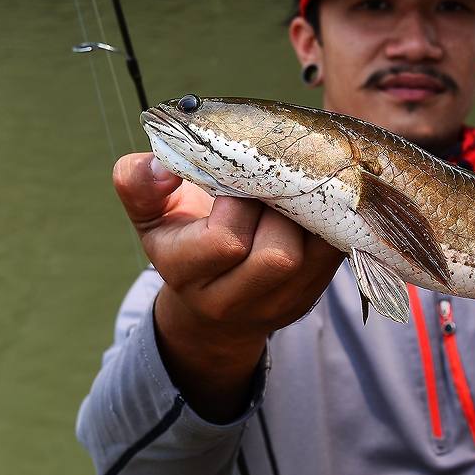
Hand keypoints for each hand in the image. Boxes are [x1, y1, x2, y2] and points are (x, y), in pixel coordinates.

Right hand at [113, 152, 342, 419]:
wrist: (211, 309)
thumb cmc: (182, 240)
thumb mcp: (150, 213)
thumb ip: (139, 184)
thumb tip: (162, 164)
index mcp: (185, 272)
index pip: (225, 241)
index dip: (239, 203)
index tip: (237, 181)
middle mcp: (230, 300)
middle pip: (278, 257)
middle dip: (281, 209)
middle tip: (276, 182)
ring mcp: (277, 304)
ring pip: (314, 256)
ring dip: (311, 214)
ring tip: (296, 191)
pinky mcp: (309, 297)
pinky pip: (336, 255)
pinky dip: (332, 222)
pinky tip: (319, 201)